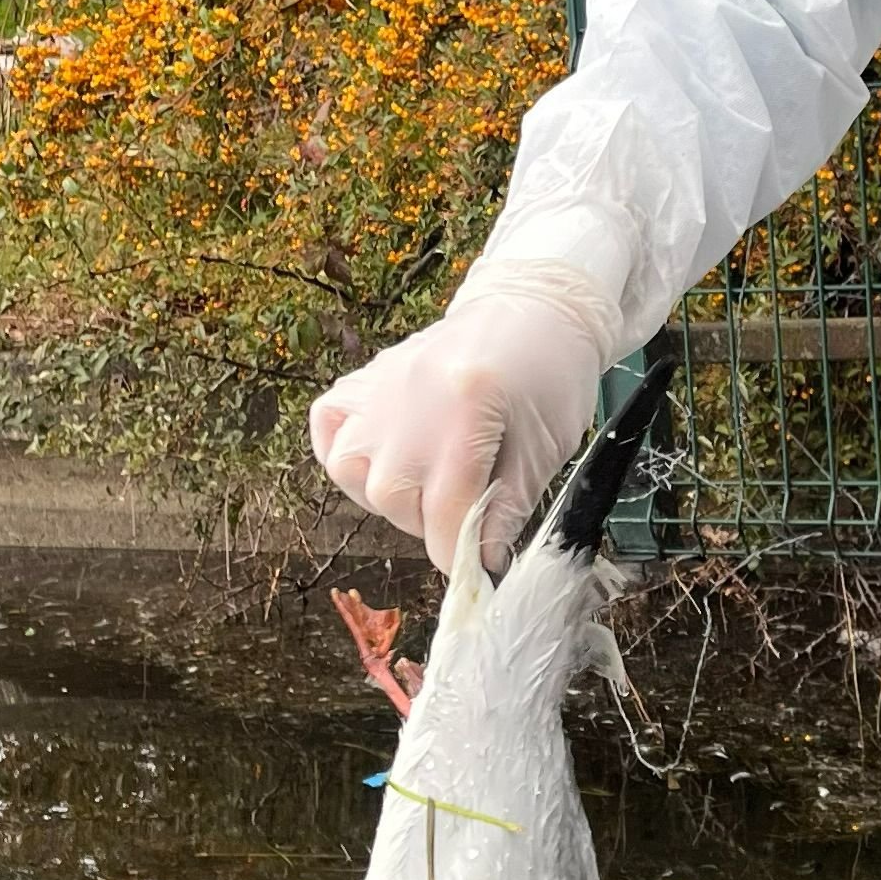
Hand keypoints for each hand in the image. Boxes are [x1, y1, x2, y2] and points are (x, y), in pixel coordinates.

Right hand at [310, 281, 610, 574]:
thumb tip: (480, 562)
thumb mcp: (546, 447)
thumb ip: (508, 508)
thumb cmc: (551, 372)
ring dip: (388, 493)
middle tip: (465, 512)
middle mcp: (408, 393)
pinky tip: (382, 456)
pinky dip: (345, 452)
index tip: (474, 571)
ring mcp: (380, 382)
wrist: (533, 308)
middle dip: (428, 522)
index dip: (459, 553)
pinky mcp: (365, 377)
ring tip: (428, 482)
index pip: (444, 509)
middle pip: (391, 497)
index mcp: (465, 405)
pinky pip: (329, 428)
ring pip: (353, 471)